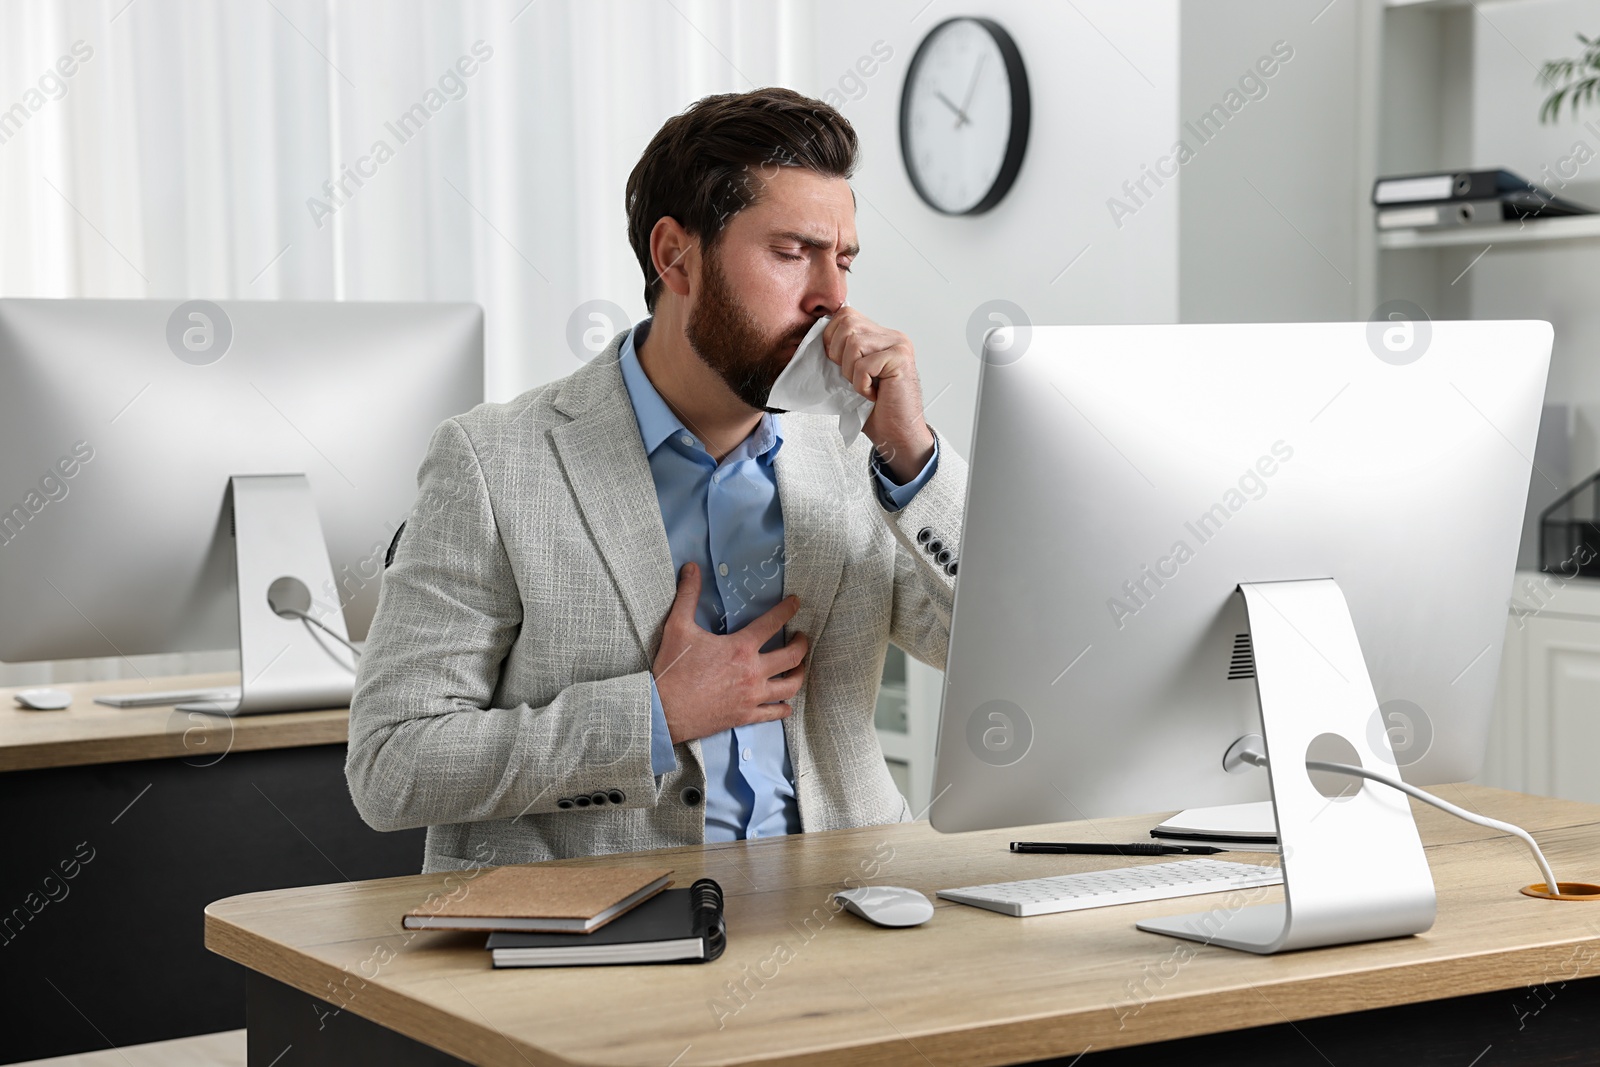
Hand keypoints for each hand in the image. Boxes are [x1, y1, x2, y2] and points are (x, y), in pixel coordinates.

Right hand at [652, 563, 808, 744]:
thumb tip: (691, 568)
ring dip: (799, 674)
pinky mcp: (746, 716)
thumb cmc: (672, 669)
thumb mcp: (677, 626)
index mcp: (740, 648)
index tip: (795, 603)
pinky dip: (784, 707)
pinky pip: (775, 713)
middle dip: (802, 644)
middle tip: (802, 637)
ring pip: (790, 686)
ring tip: (800, 667)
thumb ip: (688, 595)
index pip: (773, 623)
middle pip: (792, 656)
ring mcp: (752, 696)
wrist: (664, 710)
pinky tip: (787, 704)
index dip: (787, 609)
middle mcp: (753, 672)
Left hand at [822, 308, 935, 482]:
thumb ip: (840, 351)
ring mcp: (899, 345)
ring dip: (851, 373)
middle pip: (846, 323)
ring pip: (853, 343)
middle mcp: (892, 335)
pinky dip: (861, 385)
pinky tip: (874, 394)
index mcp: (879, 335)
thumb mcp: (850, 373)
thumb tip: (813, 335)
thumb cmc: (873, 409)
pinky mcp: (900, 359)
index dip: (832, 340)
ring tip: (865, 387)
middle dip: (839, 355)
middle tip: (853, 378)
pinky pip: (864, 365)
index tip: (841, 366)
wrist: (895, 435)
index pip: (844, 314)